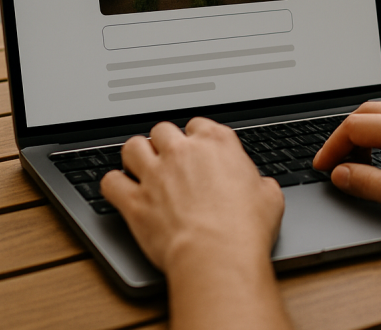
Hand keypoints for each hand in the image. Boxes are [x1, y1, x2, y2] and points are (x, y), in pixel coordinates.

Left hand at [100, 117, 283, 272]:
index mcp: (217, 144)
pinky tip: (120, 191)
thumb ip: (261, 184)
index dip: (196, 137)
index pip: (198, 124)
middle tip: (168, 160)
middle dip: (164, 144)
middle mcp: (183, 152)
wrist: (217, 256)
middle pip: (162, 130)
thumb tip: (262, 188)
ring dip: (136, 156)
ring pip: (132, 147)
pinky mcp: (135, 201)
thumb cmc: (244, 229)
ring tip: (140, 167)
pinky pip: (111, 182)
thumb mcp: (270, 199)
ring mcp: (155, 174)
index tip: (197, 149)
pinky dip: (114, 185)